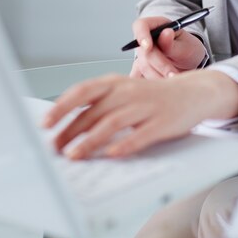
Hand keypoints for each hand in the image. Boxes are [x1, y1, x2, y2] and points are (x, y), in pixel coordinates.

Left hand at [43, 70, 237, 158]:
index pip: (82, 91)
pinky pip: (141, 134)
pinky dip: (125, 144)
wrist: (192, 93)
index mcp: (115, 82)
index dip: (62, 107)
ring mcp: (146, 106)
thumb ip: (99, 104)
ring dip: (90, 140)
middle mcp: (128, 91)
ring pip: (113, 122)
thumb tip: (67, 124)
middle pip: (94, 111)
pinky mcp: (162, 122)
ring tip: (74, 155)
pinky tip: (112, 154)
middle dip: (70, 131)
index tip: (45, 123)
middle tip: (55, 148)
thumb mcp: (123, 92)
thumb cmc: (152, 97)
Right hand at [129, 16, 205, 78]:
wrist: (190, 63)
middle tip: (175, 75)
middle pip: (144, 52)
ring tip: (176, 82)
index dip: (141, 35)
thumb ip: (172, 42)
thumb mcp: (186, 44)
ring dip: (159, 76)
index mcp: (155, 25)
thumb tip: (166, 32)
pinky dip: (152, 84)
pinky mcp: (140, 71)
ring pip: (143, 67)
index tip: (148, 47)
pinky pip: (141, 79)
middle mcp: (145, 40)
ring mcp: (141, 56)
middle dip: (160, 65)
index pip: (141, 26)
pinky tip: (163, 88)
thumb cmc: (188, 49)